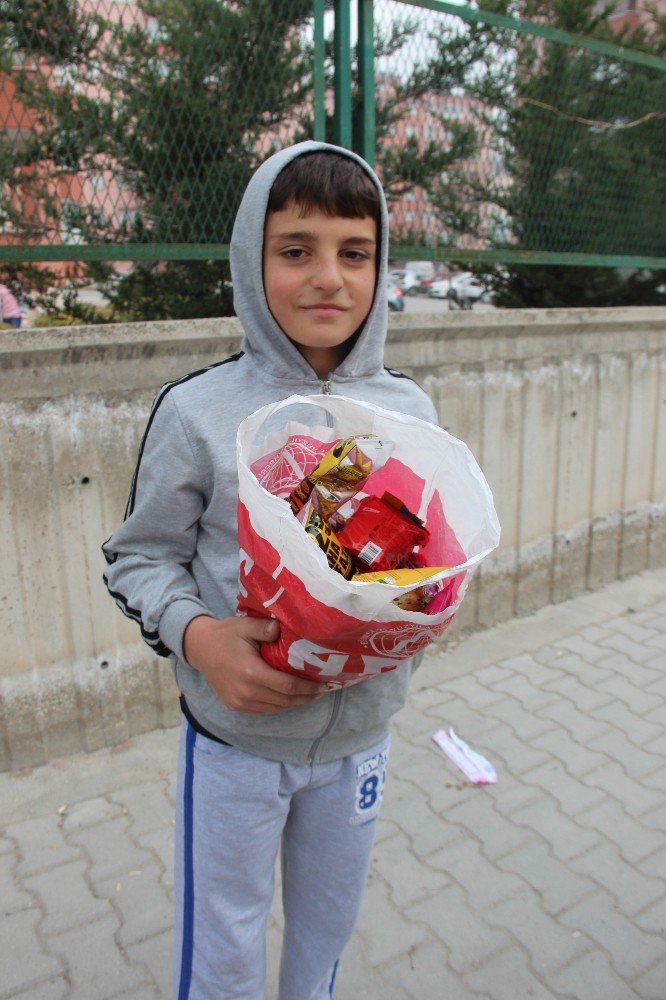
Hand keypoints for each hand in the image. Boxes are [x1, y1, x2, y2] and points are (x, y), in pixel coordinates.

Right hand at [182, 615, 328, 713]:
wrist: (200, 648)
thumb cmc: (226, 634)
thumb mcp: (245, 626)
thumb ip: (266, 628)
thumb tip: (284, 629)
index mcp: (250, 672)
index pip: (287, 686)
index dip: (308, 688)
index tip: (325, 684)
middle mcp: (245, 692)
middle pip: (285, 700)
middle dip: (306, 697)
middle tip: (323, 689)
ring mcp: (239, 702)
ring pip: (276, 708)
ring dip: (295, 702)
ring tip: (311, 694)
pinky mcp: (235, 706)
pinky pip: (264, 709)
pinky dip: (280, 704)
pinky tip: (290, 696)